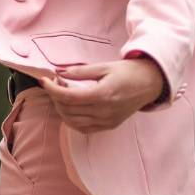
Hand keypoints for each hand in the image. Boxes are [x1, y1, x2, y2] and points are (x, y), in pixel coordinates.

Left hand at [39, 58, 164, 133]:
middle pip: (68, 110)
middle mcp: (104, 111)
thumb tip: (59, 72)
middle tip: (55, 83)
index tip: (44, 80)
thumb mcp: (104, 67)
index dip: (52, 89)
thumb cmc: (128, 72)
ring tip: (61, 95)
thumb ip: (80, 72)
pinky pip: (84, 128)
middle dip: (55, 97)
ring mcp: (107, 121)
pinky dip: (72, 120)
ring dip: (61, 109)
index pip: (69, 97)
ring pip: (73, 122)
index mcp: (103, 94)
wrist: (150, 84)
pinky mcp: (109, 126)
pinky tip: (70, 109)